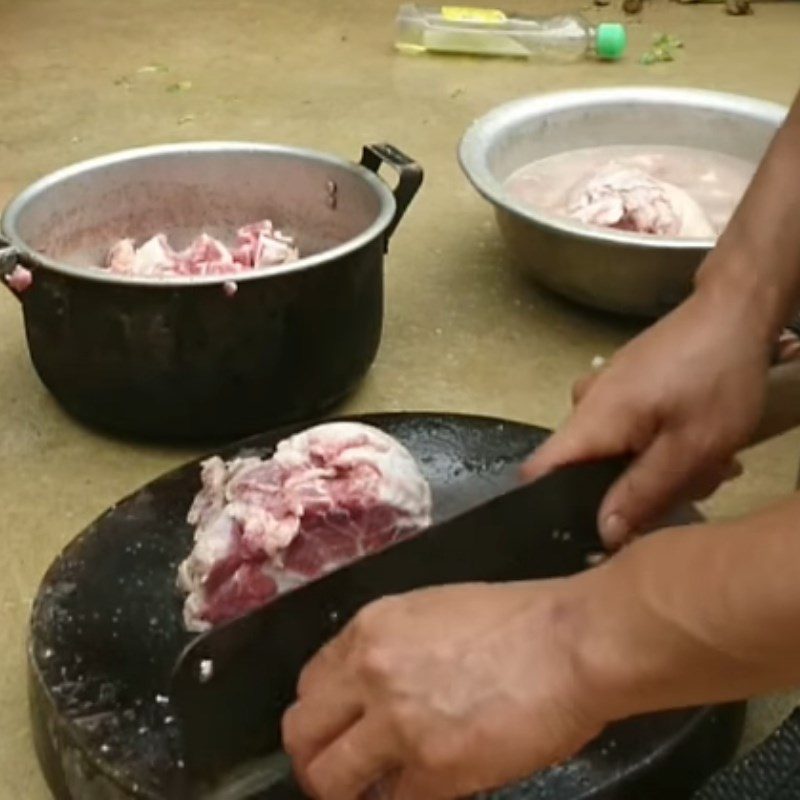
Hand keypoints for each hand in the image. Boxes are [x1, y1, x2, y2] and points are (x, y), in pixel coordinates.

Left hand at [282, 581, 603, 799]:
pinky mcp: (433, 769)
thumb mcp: (434, 611)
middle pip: (301, 732)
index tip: (338, 730)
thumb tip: (374, 689)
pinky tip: (426, 791)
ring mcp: (397, 723)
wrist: (570, 643)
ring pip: (329, 779)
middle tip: (339, 773)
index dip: (322, 714)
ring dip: (345, 793)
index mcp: (369, 628)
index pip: (310, 683)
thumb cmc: (517, 619)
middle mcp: (369, 672)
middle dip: (313, 758)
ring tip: (369, 794)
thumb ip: (391, 648)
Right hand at [523, 287, 770, 546]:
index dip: (547, 508)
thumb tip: (604, 533)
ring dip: (656, 466)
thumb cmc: (715, 378)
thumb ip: (642, 494)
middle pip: (584, 469)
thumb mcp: (690, 449)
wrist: (734, 311)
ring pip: (614, 451)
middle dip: (631, 489)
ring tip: (706, 458)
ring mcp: (603, 391)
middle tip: (688, 486)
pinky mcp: (623, 384)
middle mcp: (584, 406)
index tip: (580, 532)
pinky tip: (695, 436)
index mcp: (589, 422)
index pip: (537, 472)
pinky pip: (627, 429)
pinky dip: (659, 442)